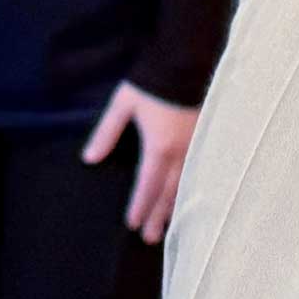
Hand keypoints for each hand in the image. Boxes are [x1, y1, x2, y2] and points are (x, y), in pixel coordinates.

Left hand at [84, 81, 200, 241]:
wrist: (188, 60)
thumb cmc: (153, 81)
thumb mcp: (124, 104)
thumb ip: (106, 133)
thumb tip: (89, 159)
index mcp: (159, 146)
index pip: (148, 185)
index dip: (140, 206)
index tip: (133, 224)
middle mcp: (181, 152)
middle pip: (169, 192)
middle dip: (158, 216)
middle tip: (151, 239)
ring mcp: (198, 146)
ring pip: (188, 186)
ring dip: (177, 207)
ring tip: (170, 226)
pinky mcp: (209, 138)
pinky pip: (201, 173)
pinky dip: (193, 190)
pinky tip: (192, 199)